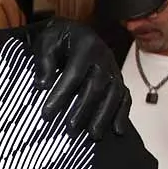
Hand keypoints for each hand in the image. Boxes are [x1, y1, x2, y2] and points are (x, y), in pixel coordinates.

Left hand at [21, 18, 131, 139]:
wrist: (73, 32)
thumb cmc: (56, 40)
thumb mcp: (45, 42)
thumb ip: (43, 61)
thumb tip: (42, 85)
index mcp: (85, 46)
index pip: (74, 74)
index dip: (61, 94)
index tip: (47, 113)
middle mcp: (104, 57)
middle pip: (96, 87)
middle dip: (83, 109)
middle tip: (71, 128)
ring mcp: (113, 69)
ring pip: (113, 94)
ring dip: (104, 116)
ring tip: (93, 136)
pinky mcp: (118, 79)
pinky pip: (125, 97)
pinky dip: (122, 114)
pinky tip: (117, 131)